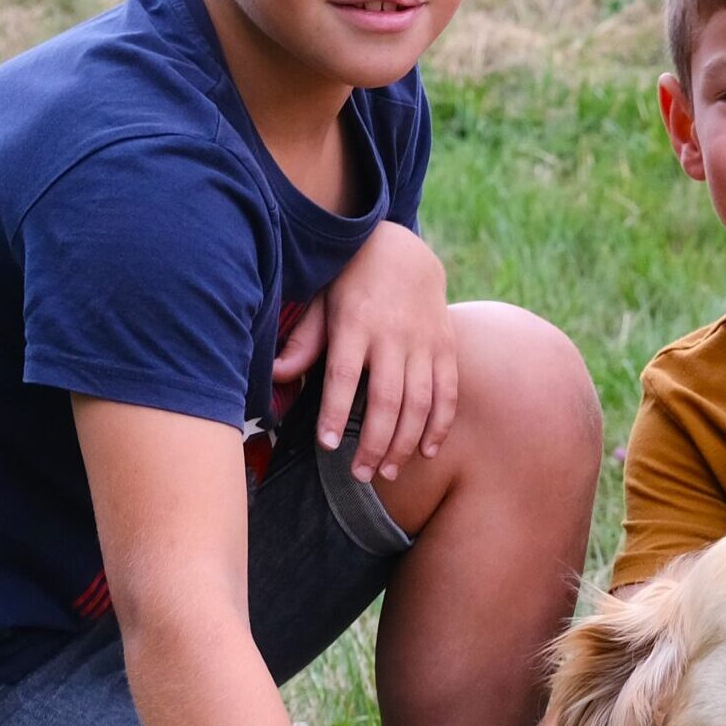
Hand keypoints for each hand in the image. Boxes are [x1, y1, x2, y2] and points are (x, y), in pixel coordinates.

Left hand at [272, 221, 455, 483]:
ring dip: (404, 442)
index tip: (327, 445)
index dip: (335, 412)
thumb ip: (304, 341)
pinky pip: (448, 393)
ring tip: (387, 471)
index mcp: (355, 323)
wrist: (404, 250)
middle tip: (360, 475)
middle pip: (386, 398)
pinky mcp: (446, 347)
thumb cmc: (351, 281)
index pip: (344, 374)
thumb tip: (278, 377)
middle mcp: (393, 335)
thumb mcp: (321, 300)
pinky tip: (426, 452)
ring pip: (420, 402)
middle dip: (373, 443)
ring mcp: (424, 342)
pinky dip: (440, 425)